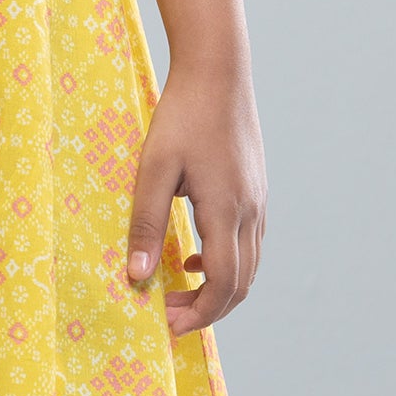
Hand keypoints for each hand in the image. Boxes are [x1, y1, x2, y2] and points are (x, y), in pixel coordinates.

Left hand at [125, 66, 265, 336]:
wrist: (218, 70)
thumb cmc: (182, 114)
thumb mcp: (153, 168)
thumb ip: (146, 224)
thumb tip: (137, 276)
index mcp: (227, 211)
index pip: (224, 286)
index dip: (199, 315)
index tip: (167, 325)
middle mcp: (250, 212)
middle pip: (241, 284)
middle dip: (206, 309)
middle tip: (167, 314)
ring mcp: (258, 200)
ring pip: (249, 266)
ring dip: (217, 287)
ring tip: (177, 288)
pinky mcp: (255, 188)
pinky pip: (248, 243)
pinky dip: (226, 262)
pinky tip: (194, 254)